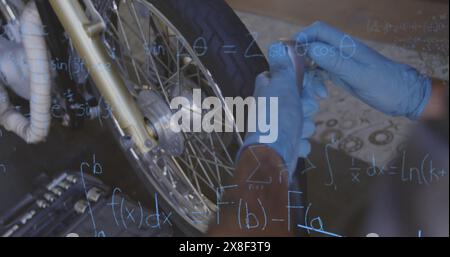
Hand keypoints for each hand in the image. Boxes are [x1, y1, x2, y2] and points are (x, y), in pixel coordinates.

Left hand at [240, 42, 324, 178]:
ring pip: (303, 121)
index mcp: (267, 90)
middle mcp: (270, 107)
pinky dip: (301, 142)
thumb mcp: (282, 85)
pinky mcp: (285, 145)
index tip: (312, 87)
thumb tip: (277, 45)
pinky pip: (301, 139)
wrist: (273, 155)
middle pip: (299, 100)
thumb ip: (282, 66)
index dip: (301, 81)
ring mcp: (277, 127)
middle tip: (304, 109)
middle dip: (306, 106)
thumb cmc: (277, 117)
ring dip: (305, 126)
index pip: (286, 78)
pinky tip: (295, 144)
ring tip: (297, 130)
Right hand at [295, 21, 431, 119]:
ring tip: (306, 88)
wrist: (404, 97)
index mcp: (346, 46)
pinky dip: (315, 81)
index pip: (318, 31)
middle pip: (313, 43)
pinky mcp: (341, 74)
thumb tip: (312, 48)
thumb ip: (337, 62)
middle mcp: (341, 51)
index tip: (291, 55)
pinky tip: (319, 93)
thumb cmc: (386, 86)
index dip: (302, 37)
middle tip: (292, 75)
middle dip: (299, 56)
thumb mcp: (361, 76)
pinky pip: (321, 72)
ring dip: (306, 72)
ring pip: (314, 59)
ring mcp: (340, 62)